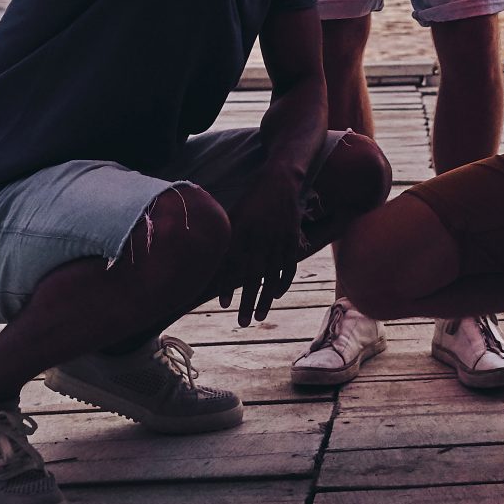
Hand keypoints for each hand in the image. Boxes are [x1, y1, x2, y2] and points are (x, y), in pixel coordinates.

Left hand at [215, 176, 307, 325]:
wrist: (280, 181)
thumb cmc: (251, 200)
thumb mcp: (234, 214)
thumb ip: (226, 237)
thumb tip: (211, 262)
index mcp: (243, 231)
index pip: (234, 263)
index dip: (228, 285)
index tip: (224, 304)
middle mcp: (261, 237)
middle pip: (253, 275)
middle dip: (247, 301)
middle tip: (242, 322)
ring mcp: (279, 239)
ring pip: (272, 275)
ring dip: (265, 298)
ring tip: (259, 317)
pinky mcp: (293, 239)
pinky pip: (289, 266)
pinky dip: (284, 282)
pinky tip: (277, 296)